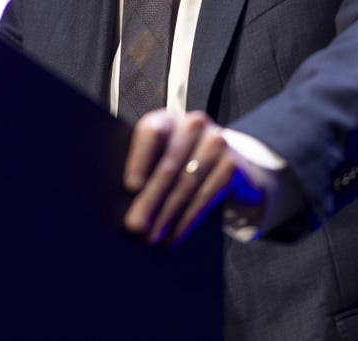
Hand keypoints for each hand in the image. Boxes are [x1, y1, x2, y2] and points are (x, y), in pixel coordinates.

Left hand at [123, 109, 263, 246]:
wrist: (232, 170)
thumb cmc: (186, 166)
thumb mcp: (165, 161)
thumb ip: (146, 171)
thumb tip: (125, 204)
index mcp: (169, 119)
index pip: (151, 131)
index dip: (140, 159)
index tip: (131, 187)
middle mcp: (194, 124)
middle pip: (168, 164)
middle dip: (150, 199)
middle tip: (135, 226)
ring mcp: (217, 141)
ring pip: (186, 183)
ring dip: (167, 215)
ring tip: (152, 237)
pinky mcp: (232, 163)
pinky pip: (206, 196)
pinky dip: (188, 220)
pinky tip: (175, 235)